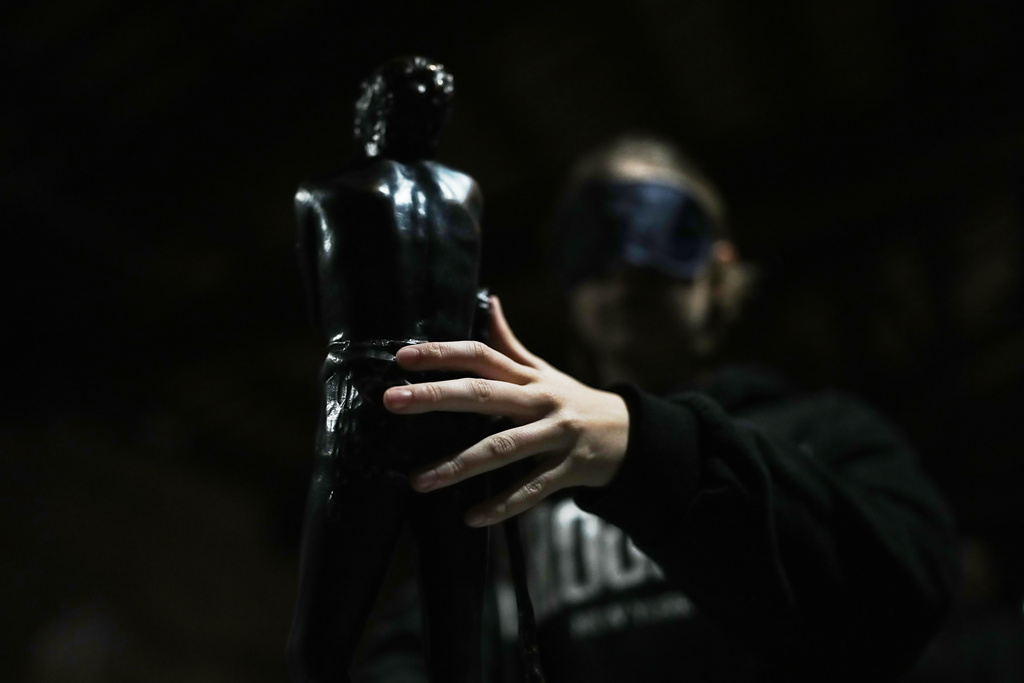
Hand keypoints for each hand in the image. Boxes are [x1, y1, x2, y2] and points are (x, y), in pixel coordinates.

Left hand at [383, 296, 629, 526]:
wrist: (630, 435)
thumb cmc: (573, 400)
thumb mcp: (543, 371)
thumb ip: (510, 343)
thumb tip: (489, 300)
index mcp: (528, 377)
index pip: (480, 355)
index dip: (442, 353)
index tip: (402, 357)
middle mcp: (539, 401)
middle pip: (483, 394)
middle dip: (436, 397)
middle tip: (393, 402)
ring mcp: (555, 435)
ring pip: (502, 448)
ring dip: (458, 465)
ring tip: (418, 481)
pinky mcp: (568, 470)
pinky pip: (531, 489)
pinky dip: (501, 505)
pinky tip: (470, 517)